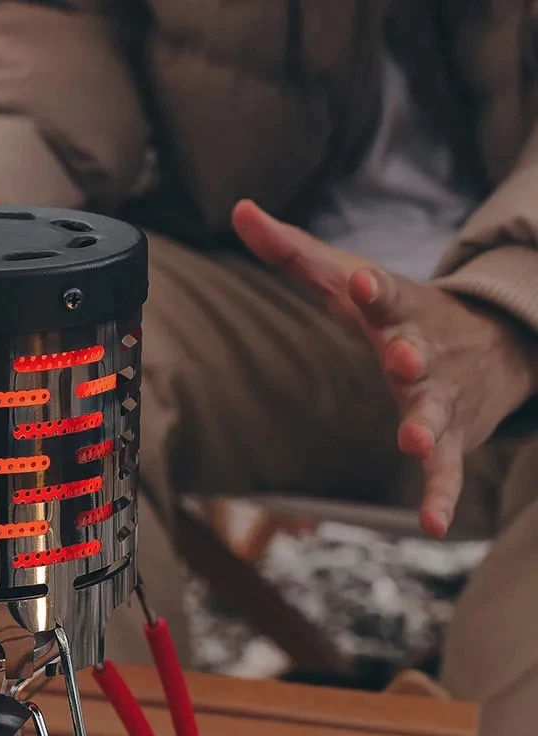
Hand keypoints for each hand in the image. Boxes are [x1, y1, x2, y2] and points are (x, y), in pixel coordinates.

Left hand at [232, 199, 537, 538]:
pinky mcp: (451, 438)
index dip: (377, 291)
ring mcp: (441, 397)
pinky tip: (431, 526)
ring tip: (414, 442)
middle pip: (418, 353)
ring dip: (426, 427)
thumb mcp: (347, 277)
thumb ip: (292, 250)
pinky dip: (441, 496)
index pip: (388, 297)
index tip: (366, 282)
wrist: (495, 339)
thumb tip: (239, 209)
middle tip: (405, 358)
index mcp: (398, 311)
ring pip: (435, 413)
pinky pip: (447, 470)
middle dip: (411, 355)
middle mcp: (424, 352)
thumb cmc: (399, 307)